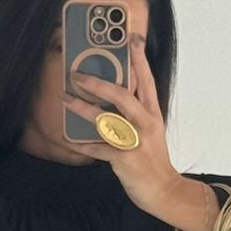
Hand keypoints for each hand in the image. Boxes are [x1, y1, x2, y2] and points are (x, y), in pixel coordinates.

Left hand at [63, 39, 184, 220]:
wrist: (164, 190)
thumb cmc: (153, 160)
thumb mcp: (151, 131)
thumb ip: (137, 113)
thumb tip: (117, 94)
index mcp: (153, 114)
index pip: (148, 81)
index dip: (139, 60)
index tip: (131, 40)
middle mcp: (145, 124)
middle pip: (123, 95)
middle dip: (99, 82)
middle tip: (78, 75)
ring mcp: (135, 142)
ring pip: (106, 120)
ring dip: (83, 108)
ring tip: (66, 99)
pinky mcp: (125, 159)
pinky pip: (99, 149)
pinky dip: (83, 145)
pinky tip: (71, 140)